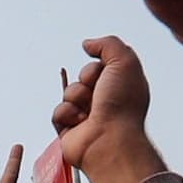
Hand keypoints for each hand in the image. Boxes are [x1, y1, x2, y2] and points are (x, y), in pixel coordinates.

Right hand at [51, 37, 168, 182]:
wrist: (109, 139)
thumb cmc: (122, 104)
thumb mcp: (124, 61)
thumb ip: (107, 44)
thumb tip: (87, 44)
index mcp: (121, 86)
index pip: (99, 65)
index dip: (98, 67)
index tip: (106, 76)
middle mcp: (106, 100)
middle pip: (83, 77)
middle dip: (86, 81)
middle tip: (97, 94)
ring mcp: (88, 115)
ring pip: (69, 92)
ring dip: (76, 98)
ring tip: (87, 112)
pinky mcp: (71, 130)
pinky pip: (58, 112)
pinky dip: (66, 114)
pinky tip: (79, 123)